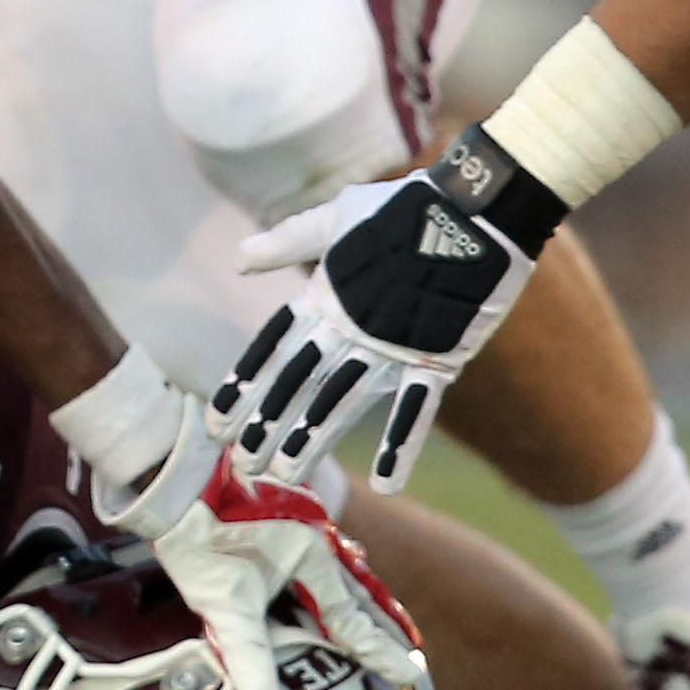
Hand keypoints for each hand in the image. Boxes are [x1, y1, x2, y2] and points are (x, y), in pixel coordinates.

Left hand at [141, 471, 425, 689]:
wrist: (173, 477)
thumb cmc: (199, 538)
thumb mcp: (223, 603)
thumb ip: (248, 654)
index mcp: (313, 557)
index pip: (351, 619)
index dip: (379, 652)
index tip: (412, 674)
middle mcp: (317, 535)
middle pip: (358, 589)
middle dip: (383, 620)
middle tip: (411, 644)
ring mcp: (300, 518)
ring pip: (341, 565)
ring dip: (360, 593)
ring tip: (379, 613)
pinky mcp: (280, 508)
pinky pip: (320, 546)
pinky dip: (333, 569)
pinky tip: (327, 572)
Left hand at [221, 158, 554, 489]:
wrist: (474, 209)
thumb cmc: (402, 207)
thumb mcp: (336, 216)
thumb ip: (287, 241)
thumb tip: (239, 259)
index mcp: (324, 296)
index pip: (274, 350)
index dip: (244, 387)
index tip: (215, 422)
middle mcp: (351, 328)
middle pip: (301, 385)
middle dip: (269, 425)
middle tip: (245, 464)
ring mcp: (393, 347)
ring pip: (344, 402)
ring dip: (314, 439)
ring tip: (287, 474)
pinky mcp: (438, 358)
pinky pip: (417, 409)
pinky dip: (403, 445)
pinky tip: (388, 483)